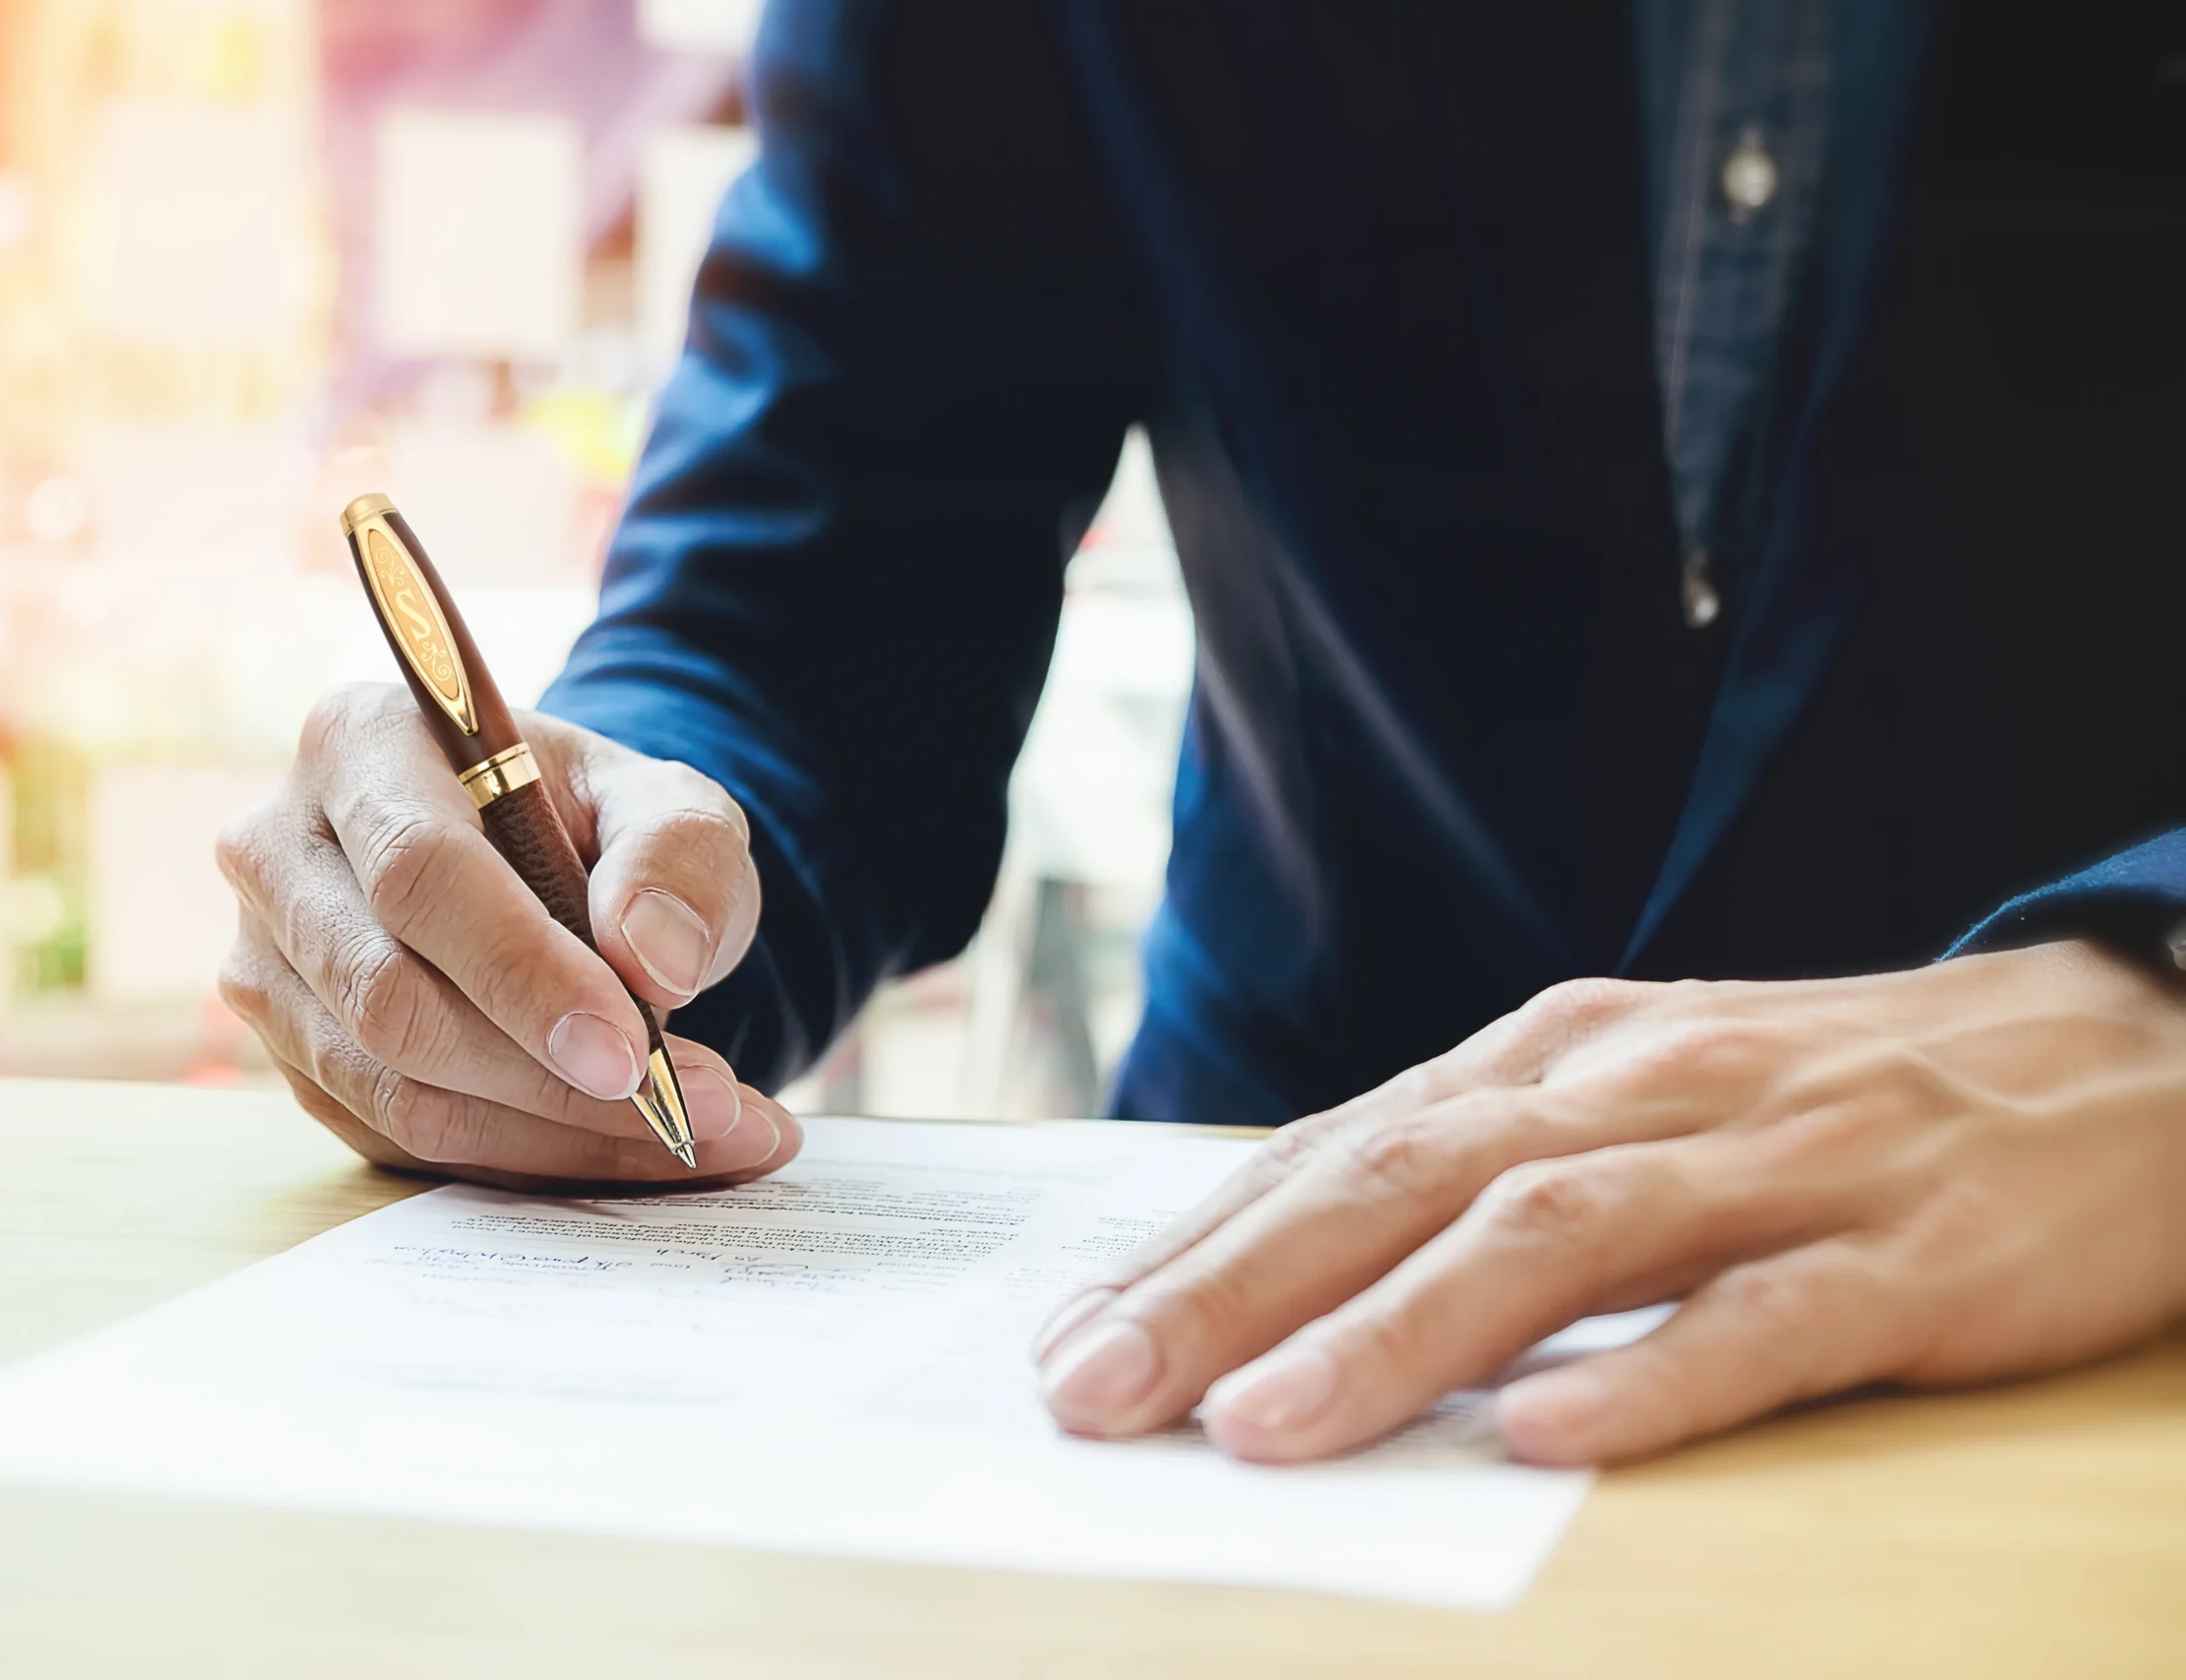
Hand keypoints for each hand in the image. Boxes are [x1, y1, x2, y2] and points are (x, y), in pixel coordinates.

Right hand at [218, 684, 799, 1190]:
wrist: (549, 865)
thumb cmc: (597, 822)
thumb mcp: (667, 801)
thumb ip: (677, 856)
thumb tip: (655, 962)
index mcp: (361, 744)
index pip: (419, 874)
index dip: (523, 973)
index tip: (633, 1051)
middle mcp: (280, 851)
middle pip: (391, 999)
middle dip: (554, 1078)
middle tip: (702, 1108)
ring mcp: (270, 966)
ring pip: (397, 1092)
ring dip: (560, 1136)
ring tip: (706, 1132)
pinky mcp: (296, 1058)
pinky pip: (403, 1142)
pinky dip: (532, 1159)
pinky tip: (636, 1147)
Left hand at [1032, 942, 2185, 1464]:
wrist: (2113, 1055)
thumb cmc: (1825, 1103)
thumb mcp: (1633, 1106)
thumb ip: (1478, 1174)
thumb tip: (1282, 1273)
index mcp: (1558, 1057)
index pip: (1341, 1151)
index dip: (1197, 1248)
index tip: (1072, 1340)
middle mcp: (1642, 1090)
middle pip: (1407, 1180)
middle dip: (1236, 1287)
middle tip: (1100, 1390)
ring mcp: (1778, 1165)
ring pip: (1555, 1236)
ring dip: (1397, 1334)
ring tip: (1266, 1424)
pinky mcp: (1911, 1256)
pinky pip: (1768, 1320)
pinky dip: (1651, 1375)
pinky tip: (1550, 1438)